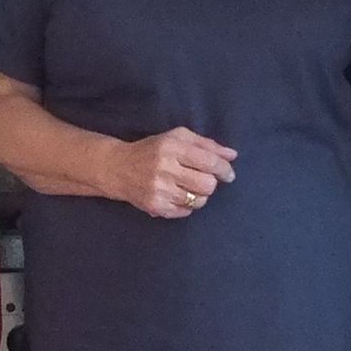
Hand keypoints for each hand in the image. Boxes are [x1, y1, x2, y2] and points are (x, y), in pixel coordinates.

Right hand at [111, 127, 236, 218]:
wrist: (118, 168)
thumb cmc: (152, 150)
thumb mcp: (177, 138)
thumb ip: (206, 145)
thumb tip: (232, 155)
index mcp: (172, 148)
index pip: (209, 162)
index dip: (224, 169)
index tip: (228, 174)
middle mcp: (165, 169)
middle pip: (207, 185)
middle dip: (211, 183)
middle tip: (204, 179)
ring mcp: (159, 190)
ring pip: (198, 201)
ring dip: (199, 195)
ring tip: (188, 186)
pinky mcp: (155, 207)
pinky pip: (185, 212)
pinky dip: (187, 205)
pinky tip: (176, 195)